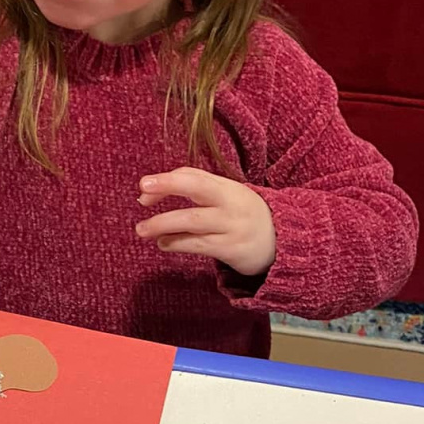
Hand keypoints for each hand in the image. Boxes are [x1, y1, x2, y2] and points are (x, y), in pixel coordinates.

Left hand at [136, 167, 276, 276]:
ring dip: (163, 224)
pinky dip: (177, 243)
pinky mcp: (231, 248)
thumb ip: (195, 191)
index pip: (194, 175)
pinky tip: (163, 243)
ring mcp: (231, 225)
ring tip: (142, 230)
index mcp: (227, 186)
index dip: (168, 179)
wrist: (282, 243)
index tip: (144, 186)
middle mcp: (230, 202)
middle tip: (141, 195)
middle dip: (168, 187)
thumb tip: (148, 193)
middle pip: (196, 188)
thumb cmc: (243, 217)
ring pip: (192, 220)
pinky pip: (198, 244)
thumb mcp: (226, 197)